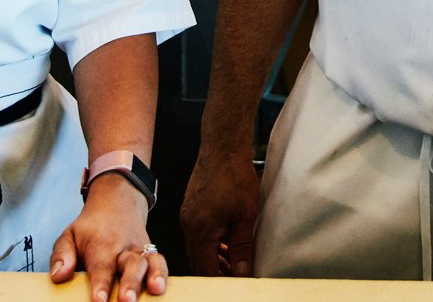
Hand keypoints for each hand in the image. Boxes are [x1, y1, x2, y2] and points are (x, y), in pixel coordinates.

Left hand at [50, 175, 166, 299]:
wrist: (117, 202)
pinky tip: (161, 288)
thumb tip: (59, 276)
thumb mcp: (69, 235)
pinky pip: (160, 261)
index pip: (101, 267)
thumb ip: (61, 255)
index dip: (101, 285)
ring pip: (148, 262)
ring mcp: (139, 250)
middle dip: (130, 284)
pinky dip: (162, 273)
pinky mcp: (150, 253)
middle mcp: (123, 247)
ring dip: (152, 276)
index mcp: (101, 244)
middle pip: (129, 265)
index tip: (100, 301)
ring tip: (155, 291)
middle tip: (126, 301)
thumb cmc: (90, 228)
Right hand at [178, 149, 261, 275]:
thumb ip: (241, 249)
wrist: (222, 146)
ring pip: (198, 249)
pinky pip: (197, 235)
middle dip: (215, 274)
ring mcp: (187, 217)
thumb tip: (241, 273)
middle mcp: (189, 227)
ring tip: (233, 264)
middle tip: (235, 278)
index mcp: (200, 233)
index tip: (235, 286)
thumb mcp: (245, 217)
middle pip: (198, 262)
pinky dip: (210, 244)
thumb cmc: (235, 176)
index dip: (220, 282)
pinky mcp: (190, 209)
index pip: (205, 271)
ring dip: (213, 259)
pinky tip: (226, 244)